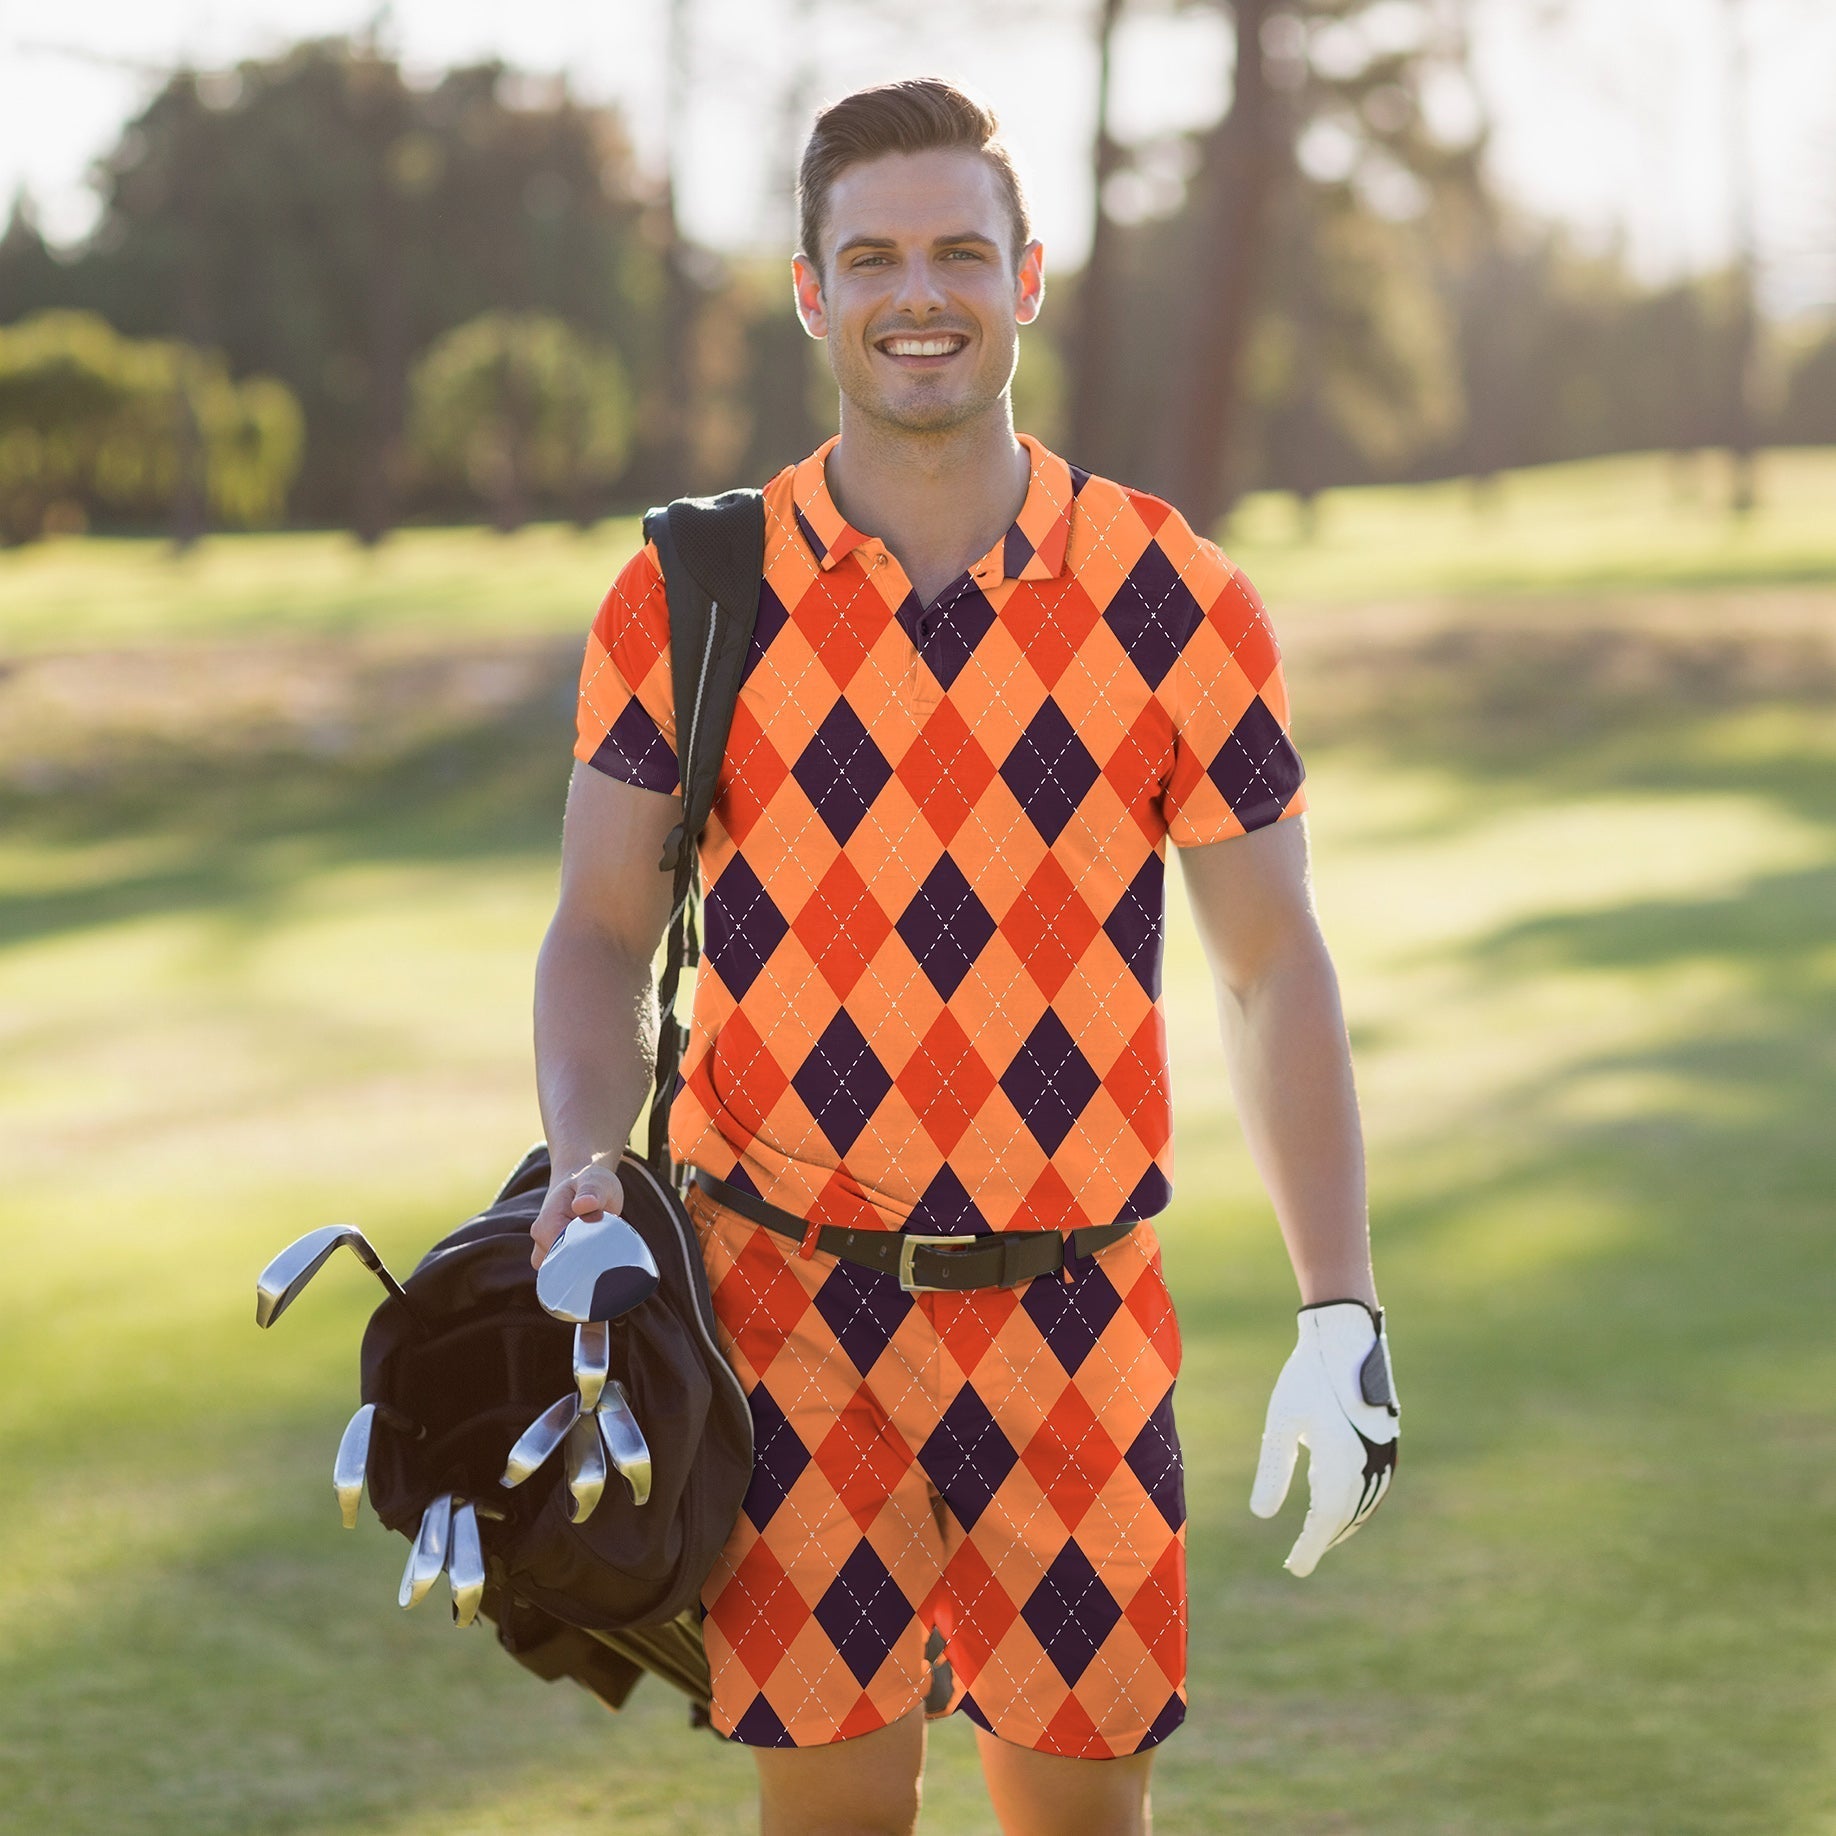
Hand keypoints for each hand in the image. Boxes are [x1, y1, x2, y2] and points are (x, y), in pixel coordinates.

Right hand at [530, 1155, 626, 1269]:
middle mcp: (541, 1240)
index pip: (561, 1254)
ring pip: (564, 1274)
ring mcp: (546, 1251)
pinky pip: (568, 1273)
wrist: (581, 1183)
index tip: (603, 1250)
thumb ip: (591, 1192)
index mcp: (547, 1223)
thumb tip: (583, 1205)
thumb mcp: (596, 1181)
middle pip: (562, 1268)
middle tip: (606, 1249)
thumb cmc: (590, 1182)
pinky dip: (583, 1268)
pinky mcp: (556, 1257)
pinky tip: (597, 1256)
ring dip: (583, 1266)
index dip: (584, 1256)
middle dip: (584, 1264)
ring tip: (602, 1249)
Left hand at [1250, 1300, 1398, 1576]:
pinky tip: (1339, 1505)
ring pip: (1363, 1505)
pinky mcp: (1387, 1444)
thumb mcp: (1281, 1422)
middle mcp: (1368, 1465)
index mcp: (1341, 1462)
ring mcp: (1383, 1455)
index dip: (1311, 1547)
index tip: (1294, 1568)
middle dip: (1323, 1539)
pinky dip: (1357, 1504)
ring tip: (1318, 1538)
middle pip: (1345, 1517)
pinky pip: (1375, 1487)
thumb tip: (1261, 1516)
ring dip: (1341, 1525)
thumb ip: (1273, 1470)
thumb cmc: (1307, 1377)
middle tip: (1300, 1560)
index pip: (1325, 1521)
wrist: (1345, 1338)